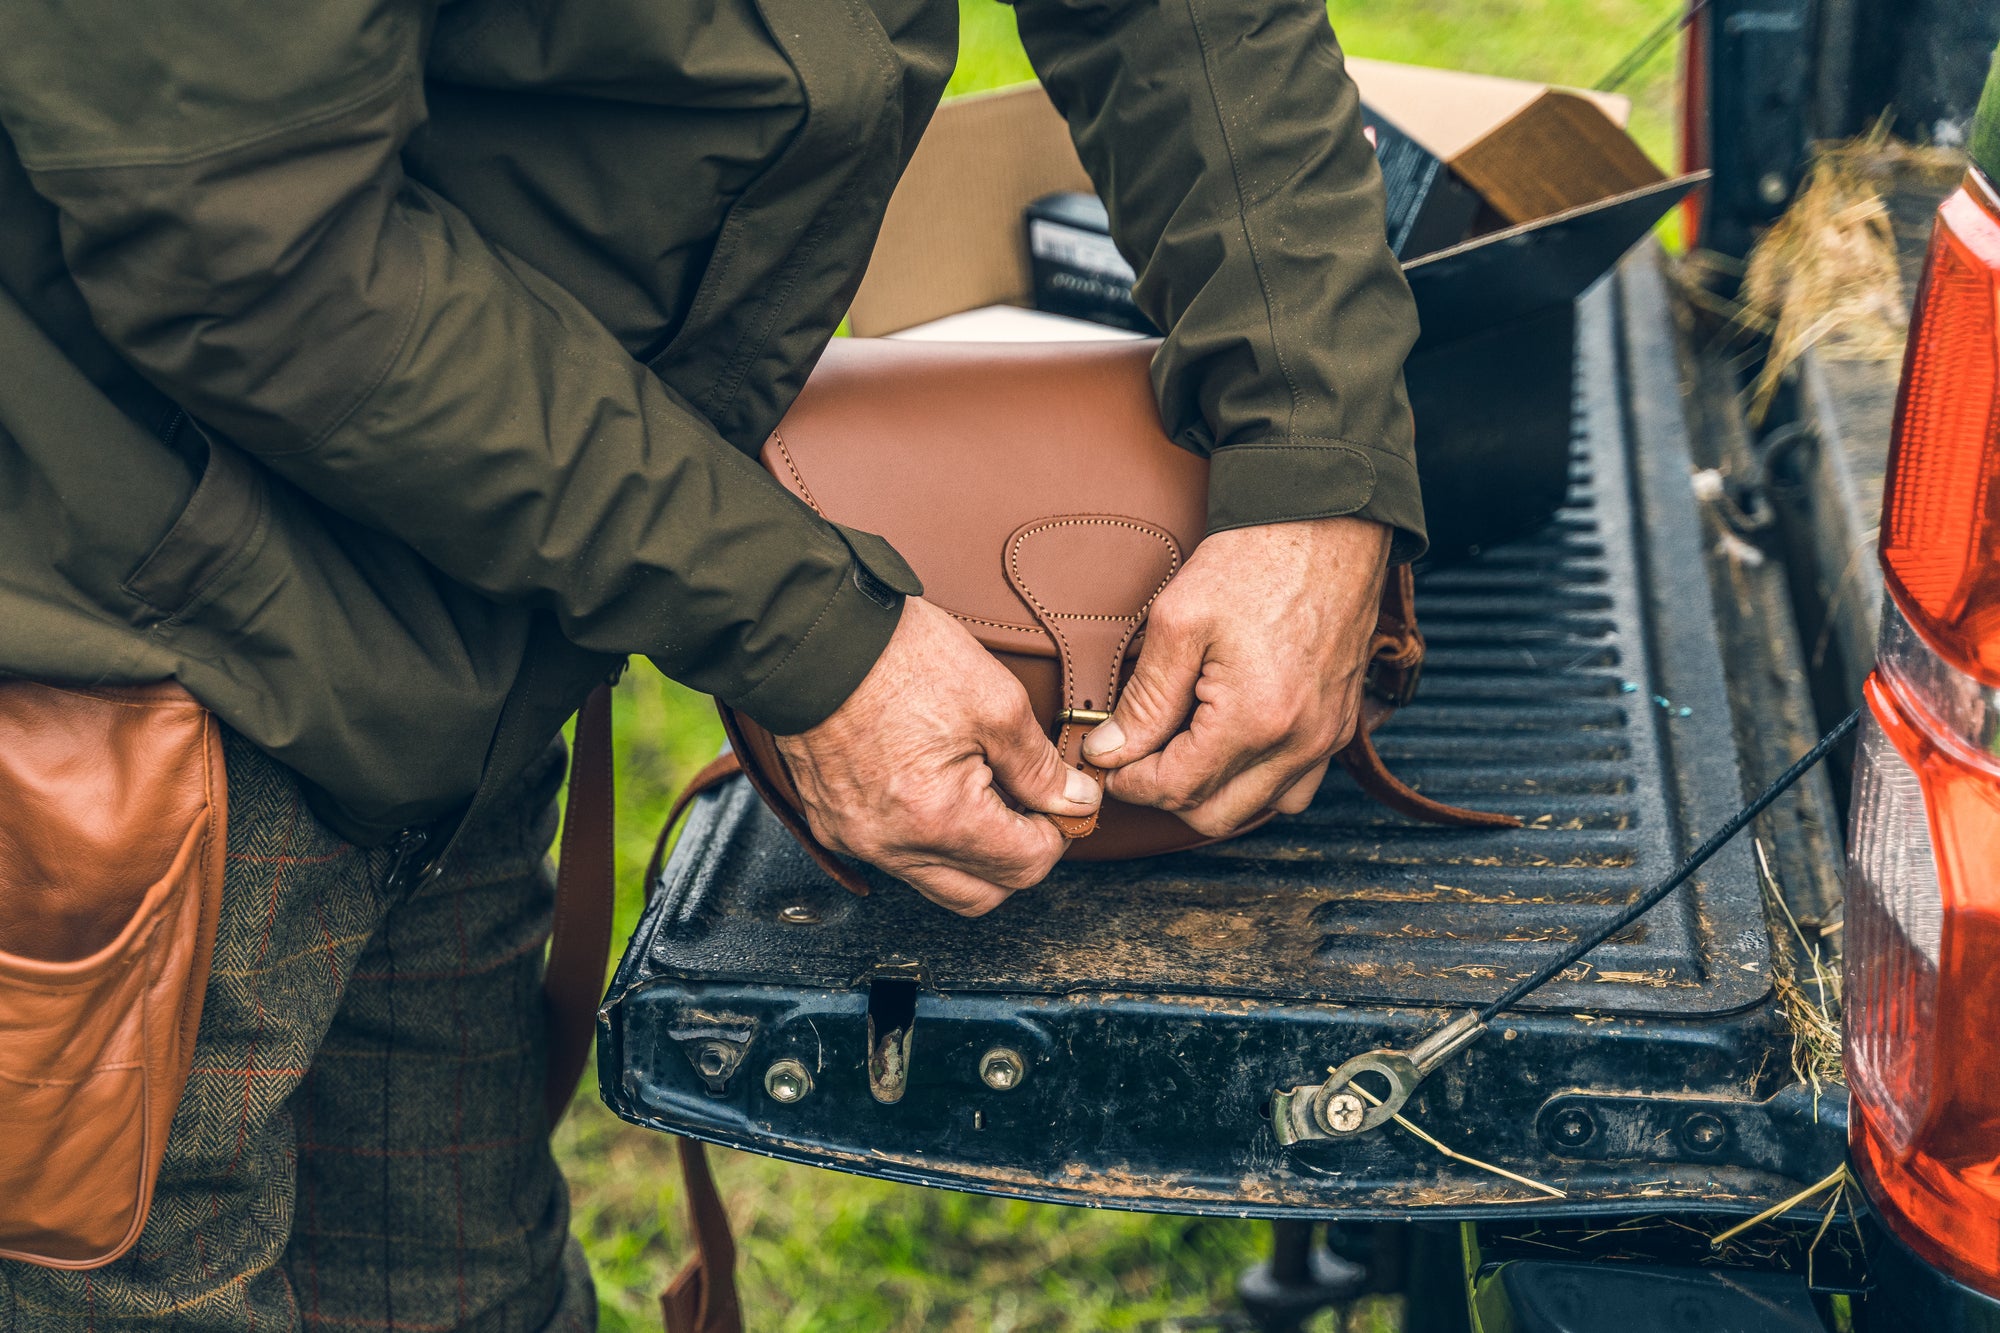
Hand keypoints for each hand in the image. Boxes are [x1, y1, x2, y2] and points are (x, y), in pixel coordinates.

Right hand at [773, 597, 1100, 915]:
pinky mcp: (831, 824)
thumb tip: (1075, 802)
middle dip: (1017, 858)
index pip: (1025, 866)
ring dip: (971, 853)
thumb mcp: (996, 703)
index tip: (1064, 801)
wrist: (813, 636)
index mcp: (939, 819)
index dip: (1058, 834)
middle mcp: (893, 845)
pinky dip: (925, 838)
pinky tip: (936, 789)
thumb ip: (1041, 768)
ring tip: (982, 792)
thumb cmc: (901, 658)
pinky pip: (893, 857)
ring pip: (935, 881)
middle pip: (981, 894)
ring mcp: (856, 840)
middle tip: (1030, 806)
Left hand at [1081, 516, 1390, 835]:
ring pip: (1259, 809)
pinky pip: (1295, 785)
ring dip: (1213, 793)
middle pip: (1215, 816)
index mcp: (1256, 720)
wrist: (1328, 522)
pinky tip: (1228, 741)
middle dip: (1166, 794)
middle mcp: (1299, 743)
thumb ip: (1144, 700)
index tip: (1107, 758)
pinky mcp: (1339, 725)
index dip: (1129, 781)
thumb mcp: (1178, 622)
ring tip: (1182, 747)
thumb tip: (1110, 752)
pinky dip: (1257, 780)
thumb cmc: (1254, 560)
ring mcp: (1326, 738)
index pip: (1176, 790)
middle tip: (1136, 756)